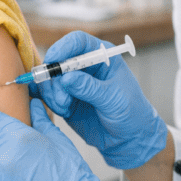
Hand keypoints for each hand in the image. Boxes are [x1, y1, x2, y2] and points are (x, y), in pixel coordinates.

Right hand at [30, 31, 167, 169]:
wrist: (129, 139)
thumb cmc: (131, 112)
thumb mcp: (113, 99)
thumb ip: (90, 88)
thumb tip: (66, 78)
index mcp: (102, 56)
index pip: (78, 42)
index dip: (63, 47)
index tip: (53, 60)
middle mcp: (85, 66)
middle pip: (58, 59)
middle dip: (54, 77)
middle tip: (62, 98)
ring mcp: (74, 83)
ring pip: (51, 79)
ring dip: (53, 93)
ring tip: (65, 107)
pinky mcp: (66, 99)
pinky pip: (49, 95)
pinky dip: (51, 102)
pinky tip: (64, 111)